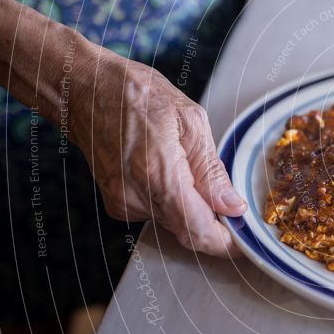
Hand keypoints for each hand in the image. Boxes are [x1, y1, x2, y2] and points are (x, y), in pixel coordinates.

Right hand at [70, 46, 245, 256]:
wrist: (87, 90)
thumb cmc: (137, 95)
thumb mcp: (191, 121)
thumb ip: (212, 170)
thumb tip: (232, 206)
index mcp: (158, 173)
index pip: (198, 230)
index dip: (226, 243)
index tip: (246, 242)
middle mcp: (136, 196)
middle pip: (189, 230)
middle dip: (215, 222)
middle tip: (231, 200)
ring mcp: (123, 203)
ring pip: (175, 223)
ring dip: (193, 206)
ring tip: (189, 165)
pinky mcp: (117, 205)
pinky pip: (158, 213)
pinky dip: (173, 200)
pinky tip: (169, 169)